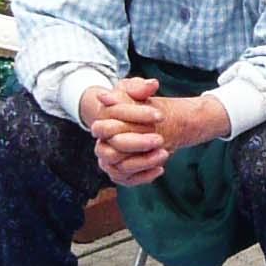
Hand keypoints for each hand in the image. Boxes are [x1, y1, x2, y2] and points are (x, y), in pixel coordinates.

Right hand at [86, 81, 226, 187]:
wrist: (133, 124)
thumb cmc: (132, 105)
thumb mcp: (133, 90)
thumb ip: (140, 87)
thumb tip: (151, 85)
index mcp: (101, 122)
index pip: (112, 121)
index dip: (136, 116)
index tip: (159, 115)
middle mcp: (101, 144)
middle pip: (113, 148)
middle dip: (138, 144)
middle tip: (160, 138)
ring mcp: (107, 161)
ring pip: (120, 167)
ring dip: (143, 162)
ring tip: (164, 153)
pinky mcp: (118, 174)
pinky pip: (128, 180)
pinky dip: (144, 177)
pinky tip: (161, 168)